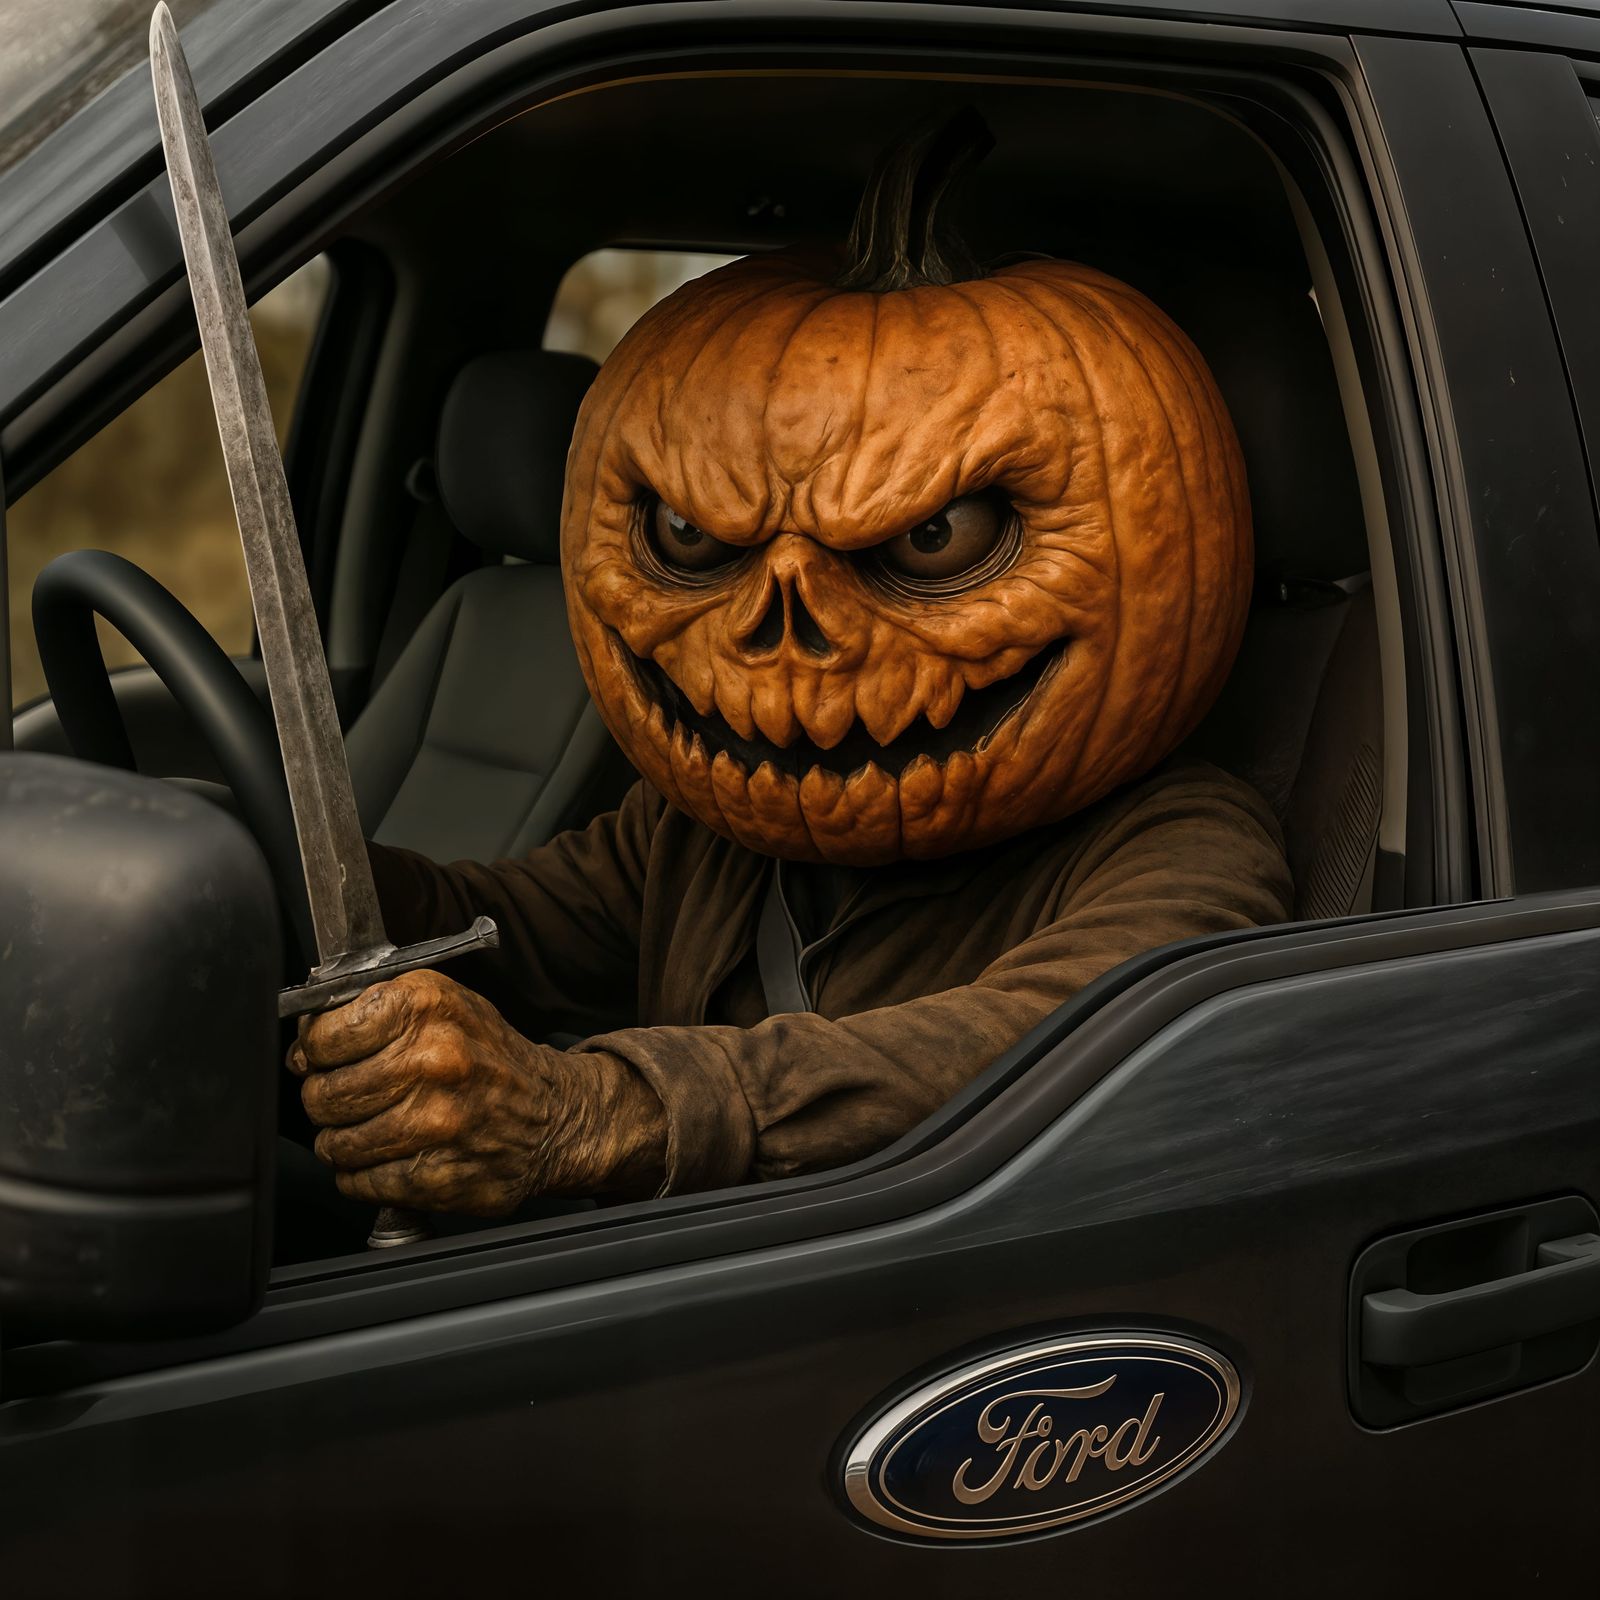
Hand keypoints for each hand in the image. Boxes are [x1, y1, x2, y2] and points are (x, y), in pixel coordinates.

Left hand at [287, 969, 666, 1213]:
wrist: (553, 1115)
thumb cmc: (490, 1058)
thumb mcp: (444, 1005)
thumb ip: (375, 1009)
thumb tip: (304, 1044)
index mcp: (427, 1009)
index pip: (322, 1036)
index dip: (314, 1051)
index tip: (323, 1057)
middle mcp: (433, 1062)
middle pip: (323, 1094)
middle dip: (326, 1099)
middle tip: (350, 1097)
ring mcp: (436, 1123)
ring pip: (335, 1144)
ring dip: (343, 1141)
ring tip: (373, 1128)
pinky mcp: (437, 1175)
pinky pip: (359, 1182)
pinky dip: (363, 1174)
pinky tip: (390, 1155)